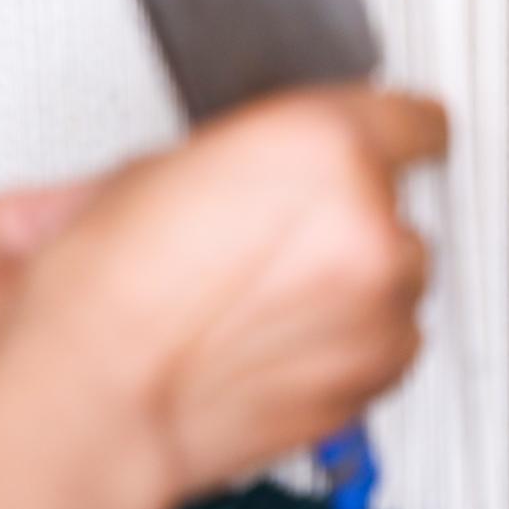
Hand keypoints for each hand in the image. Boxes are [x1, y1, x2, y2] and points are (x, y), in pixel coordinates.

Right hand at [5, 85, 446, 503]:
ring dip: (352, 286)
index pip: (413, 121)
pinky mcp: (376, 376)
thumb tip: (266, 172)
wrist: (95, 387)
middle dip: (345, 222)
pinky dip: (348, 343)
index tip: (377, 147)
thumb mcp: (164, 165)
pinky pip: (388, 346)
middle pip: (397, 209)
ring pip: (397, 281)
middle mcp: (367, 223)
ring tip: (263, 300)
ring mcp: (381, 307)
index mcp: (322, 146)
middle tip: (269, 240)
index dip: (386, 136)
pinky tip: (273, 340)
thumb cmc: (107, 288)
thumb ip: (250, 157)